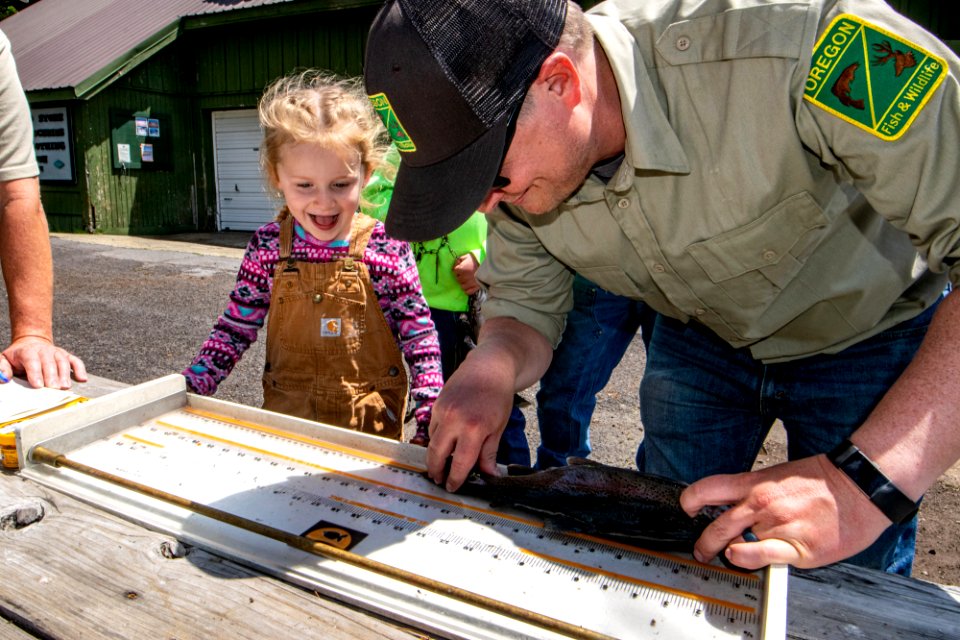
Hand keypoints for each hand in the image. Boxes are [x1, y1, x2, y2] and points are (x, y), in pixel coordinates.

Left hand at [1, 335, 87, 388]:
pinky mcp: (66, 355)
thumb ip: (2, 368)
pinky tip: (82, 379)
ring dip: (65, 375)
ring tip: (65, 387)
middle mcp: (44, 350)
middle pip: (49, 362)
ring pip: (63, 362)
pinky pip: (75, 361)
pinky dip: (80, 369)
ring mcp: (57, 352)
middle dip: (52, 376)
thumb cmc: (18, 356)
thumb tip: (4, 378)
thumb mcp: (4, 359)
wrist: (31, 342)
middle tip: (54, 389)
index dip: (35, 372)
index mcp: (28, 351)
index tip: (38, 385)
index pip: (32, 360)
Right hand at [425, 352, 515, 490]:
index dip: (455, 479)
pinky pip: (432, 428)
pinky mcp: (437, 404)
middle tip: (439, 480)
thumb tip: (489, 476)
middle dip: (436, 471)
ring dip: (434, 456)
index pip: (459, 463)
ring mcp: (442, 411)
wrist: (489, 366)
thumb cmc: (498, 397)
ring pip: (432, 441)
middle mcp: (454, 421)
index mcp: (474, 429)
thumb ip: (489, 453)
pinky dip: (436, 438)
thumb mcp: (498, 427)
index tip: (452, 488)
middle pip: (437, 454)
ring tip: (439, 466)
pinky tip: (443, 444)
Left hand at [452, 254, 480, 294]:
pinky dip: (468, 290)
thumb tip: (456, 263)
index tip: (462, 269)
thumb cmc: (477, 259)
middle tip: (466, 274)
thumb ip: (460, 259)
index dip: (458, 270)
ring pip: (462, 286)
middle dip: (461, 277)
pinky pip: (468, 292)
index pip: (455, 271)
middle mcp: (463, 277)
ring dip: (464, 283)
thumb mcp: (468, 256)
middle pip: (458, 279)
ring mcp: (469, 283)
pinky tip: (470, 286)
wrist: (489, 264)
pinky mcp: (474, 288)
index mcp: (460, 269)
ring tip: (468, 281)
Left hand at [680, 455, 891, 569]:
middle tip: (701, 550)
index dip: (691, 500)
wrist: (860, 486)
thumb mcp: (778, 475)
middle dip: (703, 541)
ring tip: (722, 557)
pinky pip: (761, 556)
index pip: (709, 488)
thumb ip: (754, 491)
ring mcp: (778, 526)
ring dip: (723, 552)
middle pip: (716, 523)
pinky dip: (746, 559)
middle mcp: (761, 504)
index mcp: (755, 483)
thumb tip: (735, 507)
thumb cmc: (823, 481)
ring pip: (734, 542)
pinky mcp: (798, 548)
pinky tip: (742, 558)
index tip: (687, 508)